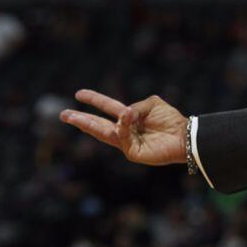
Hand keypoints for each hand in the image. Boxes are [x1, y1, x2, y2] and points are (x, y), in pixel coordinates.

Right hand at [59, 90, 188, 165]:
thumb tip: (124, 114)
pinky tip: (126, 116)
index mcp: (129, 117)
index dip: (94, 100)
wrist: (184, 136)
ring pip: (103, 133)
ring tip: (73, 116)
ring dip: (88, 124)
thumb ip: (135, 106)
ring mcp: (127, 143)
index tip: (78, 93)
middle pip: (98, 125)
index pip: (107, 108)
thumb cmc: (171, 120)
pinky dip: (123, 126)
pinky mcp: (132, 153)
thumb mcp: (152, 104)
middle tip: (62, 114)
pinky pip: (123, 137)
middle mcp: (125, 130)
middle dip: (80, 120)